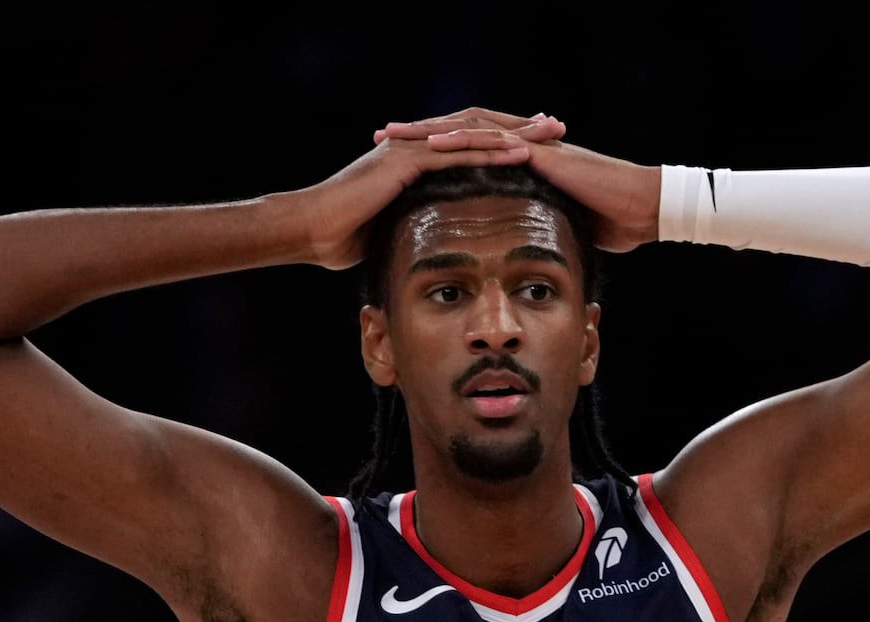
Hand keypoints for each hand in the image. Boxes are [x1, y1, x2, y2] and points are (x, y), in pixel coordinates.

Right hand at [296, 125, 531, 270]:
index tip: (541, 145)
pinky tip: (521, 154)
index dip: (505, 142)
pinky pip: (456, 153)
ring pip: (473, 134)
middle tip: (557, 126)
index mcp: (416, 159)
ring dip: (514, 133)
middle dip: (520, 127)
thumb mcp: (390, 230)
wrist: (312, 230)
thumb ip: (415, 226)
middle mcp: (416, 146)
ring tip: (550, 134)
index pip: (469, 143)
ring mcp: (411, 150)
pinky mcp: (406, 161)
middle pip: (478, 129)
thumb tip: (433, 246)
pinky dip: (490, 152)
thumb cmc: (343, 238)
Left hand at [375, 107, 659, 253]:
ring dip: (429, 130)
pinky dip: (463, 141)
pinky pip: (495, 142)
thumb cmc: (607, 222)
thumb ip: (531, 228)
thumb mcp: (556, 226)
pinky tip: (434, 145)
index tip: (396, 159)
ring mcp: (531, 146)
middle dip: (418, 133)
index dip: (431, 152)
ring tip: (395, 134)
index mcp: (520, 162)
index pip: (468, 149)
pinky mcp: (541, 153)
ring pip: (470, 128)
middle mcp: (521, 147)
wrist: (640, 209)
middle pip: (460, 131)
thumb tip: (514, 252)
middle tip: (381, 136)